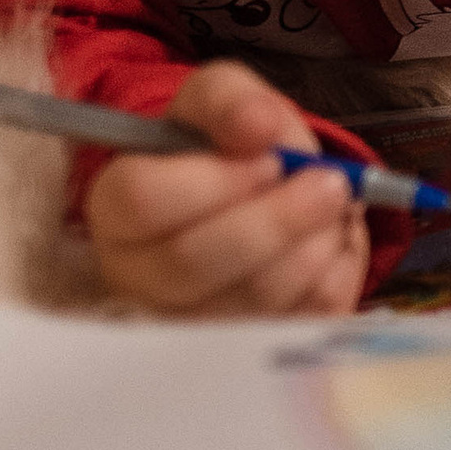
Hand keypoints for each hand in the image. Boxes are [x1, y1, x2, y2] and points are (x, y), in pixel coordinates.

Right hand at [86, 59, 370, 316]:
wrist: (256, 196)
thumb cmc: (227, 149)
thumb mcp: (221, 101)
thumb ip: (231, 99)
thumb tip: (258, 123)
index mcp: (116, 208)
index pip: (145, 201)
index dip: (217, 179)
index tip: (270, 159)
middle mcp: (137, 277)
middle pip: (194, 262)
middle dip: (277, 219)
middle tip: (330, 184)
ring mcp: (187, 324)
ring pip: (252, 299)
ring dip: (312, 245)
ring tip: (334, 207)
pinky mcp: (245, 350)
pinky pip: (297, 322)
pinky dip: (332, 275)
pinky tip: (331, 242)